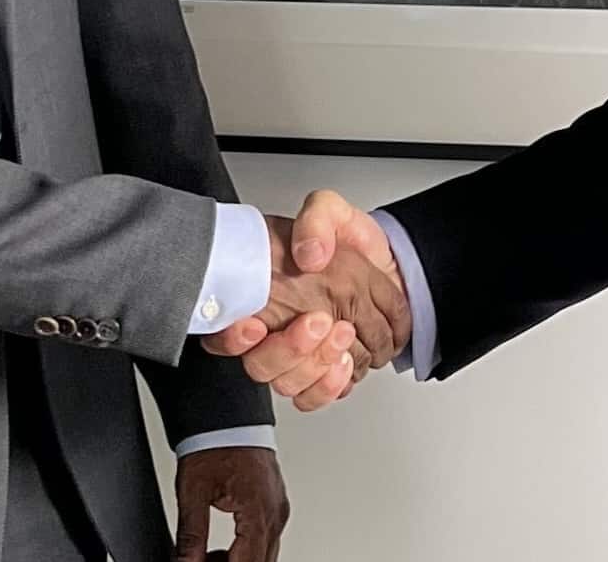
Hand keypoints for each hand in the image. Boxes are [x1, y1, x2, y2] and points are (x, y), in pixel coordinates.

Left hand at [173, 444, 287, 560]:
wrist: (228, 414)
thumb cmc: (215, 442)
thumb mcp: (194, 492)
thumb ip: (191, 535)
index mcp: (258, 510)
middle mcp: (275, 513)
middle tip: (200, 561)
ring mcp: (278, 509)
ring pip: (265, 556)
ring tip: (207, 557)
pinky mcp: (275, 505)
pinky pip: (266, 540)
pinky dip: (246, 551)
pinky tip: (223, 550)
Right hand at [202, 189, 405, 409]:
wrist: (382, 258)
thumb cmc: (346, 241)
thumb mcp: (329, 211)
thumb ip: (317, 220)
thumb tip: (309, 253)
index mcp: (264, 293)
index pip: (224, 334)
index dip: (232, 338)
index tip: (255, 327)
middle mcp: (273, 328)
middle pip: (262, 366)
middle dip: (291, 349)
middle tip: (319, 321)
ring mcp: (296, 353)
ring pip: (287, 384)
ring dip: (315, 365)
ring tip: (342, 336)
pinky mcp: (322, 369)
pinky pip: (312, 396)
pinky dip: (329, 386)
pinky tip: (344, 364)